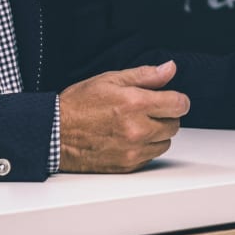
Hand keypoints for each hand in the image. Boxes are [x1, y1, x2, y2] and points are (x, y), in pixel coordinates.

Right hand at [55, 60, 189, 172]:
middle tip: (146, 110)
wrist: (55, 133)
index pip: (179, 104)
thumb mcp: (110, 80)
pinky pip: (151, 157)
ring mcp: (133, 150)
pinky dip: (145, 148)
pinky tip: (128, 138)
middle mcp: (137, 130)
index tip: (171, 99)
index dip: (177, 100)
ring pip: (165, 142)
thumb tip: (169, 69)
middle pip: (175, 124)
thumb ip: (145, 75)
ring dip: (157, 134)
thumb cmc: (79, 105)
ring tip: (135, 125)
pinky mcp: (127, 166)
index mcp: (135, 104)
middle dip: (165, 115)